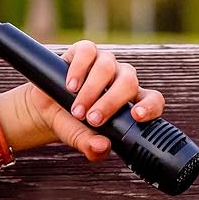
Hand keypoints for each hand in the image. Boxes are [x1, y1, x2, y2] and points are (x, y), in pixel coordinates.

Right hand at [19, 40, 166, 160]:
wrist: (46, 110)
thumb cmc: (71, 124)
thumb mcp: (81, 140)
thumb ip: (93, 148)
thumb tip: (102, 146)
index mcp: (130, 101)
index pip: (153, 99)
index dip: (149, 106)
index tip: (136, 115)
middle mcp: (121, 79)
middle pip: (128, 82)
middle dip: (110, 103)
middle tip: (92, 119)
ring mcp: (104, 63)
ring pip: (107, 67)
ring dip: (91, 90)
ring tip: (76, 109)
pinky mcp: (84, 52)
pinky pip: (87, 51)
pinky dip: (79, 69)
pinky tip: (70, 85)